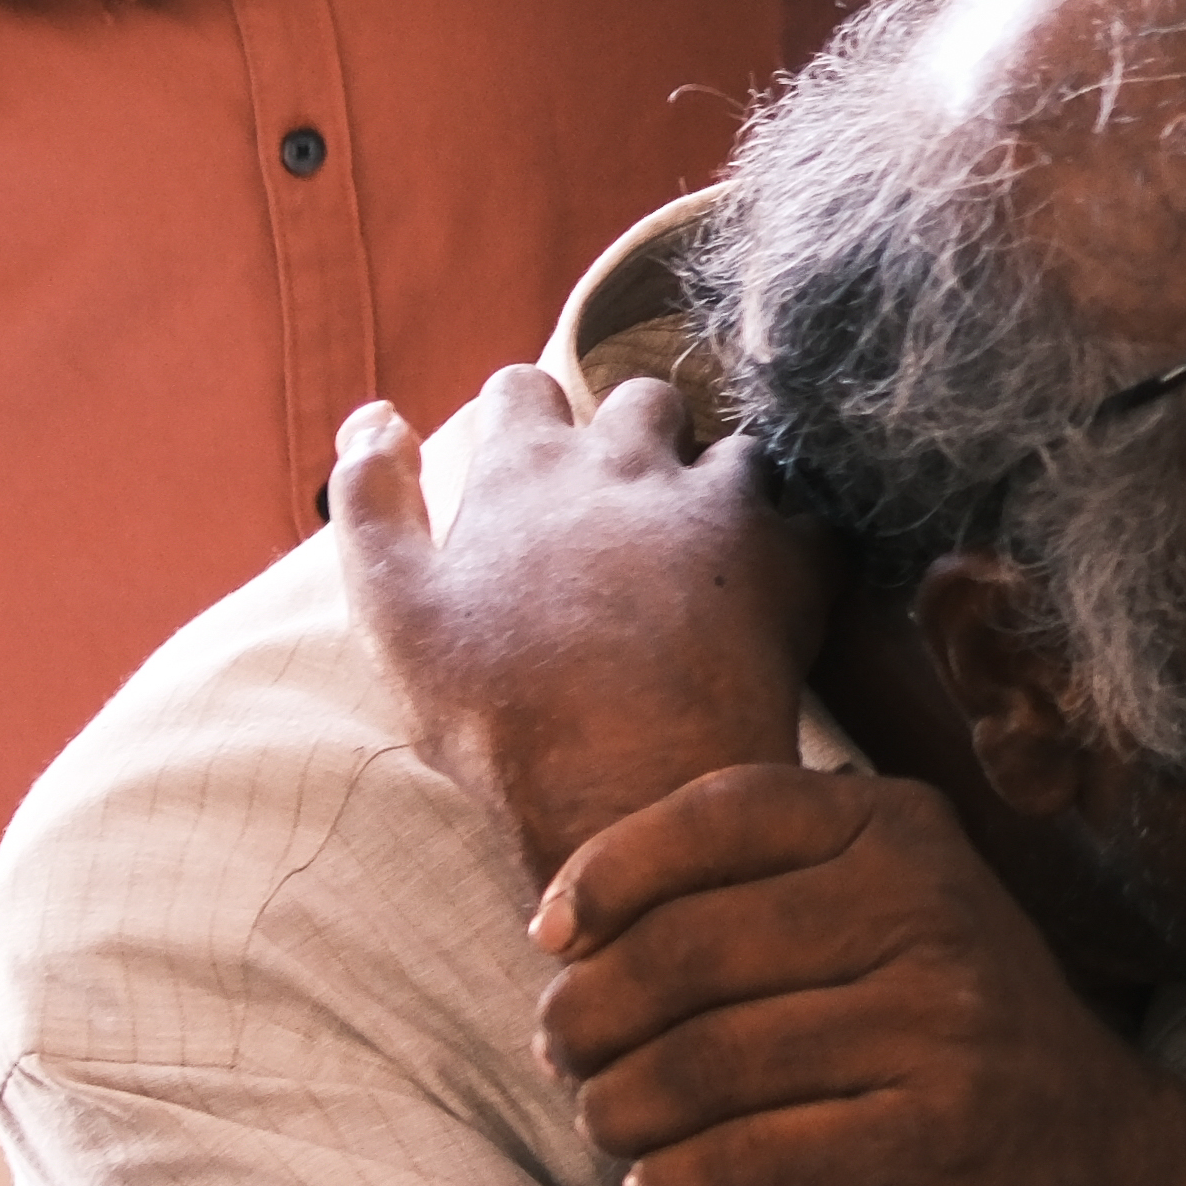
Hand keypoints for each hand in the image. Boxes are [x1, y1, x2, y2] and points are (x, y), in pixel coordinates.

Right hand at [330, 371, 824, 885]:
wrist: (633, 796)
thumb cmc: (500, 717)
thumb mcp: (394, 614)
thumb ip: (369, 502)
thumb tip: (378, 413)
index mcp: (528, 470)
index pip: (522, 388)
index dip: (523, 423)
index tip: (529, 473)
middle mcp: (629, 462)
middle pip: (642, 398)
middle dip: (637, 438)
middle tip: (628, 521)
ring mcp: (722, 502)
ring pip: (737, 448)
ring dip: (724, 488)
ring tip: (709, 562)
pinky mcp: (797, 556)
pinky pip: (817, 517)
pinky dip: (802, 544)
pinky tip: (781, 591)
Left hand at [537, 760, 1185, 1185]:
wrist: (1096, 1146)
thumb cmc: (938, 1023)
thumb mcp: (878, 910)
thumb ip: (754, 886)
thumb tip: (563, 922)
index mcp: (901, 829)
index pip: (720, 814)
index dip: (609, 869)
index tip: (552, 936)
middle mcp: (929, 904)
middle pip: (687, 951)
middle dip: (590, 1015)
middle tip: (565, 1056)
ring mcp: (942, 1018)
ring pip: (705, 1063)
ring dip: (621, 1109)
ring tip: (609, 1124)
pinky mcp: (938, 1130)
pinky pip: (753, 1158)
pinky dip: (678, 1183)